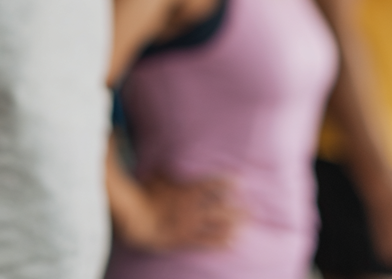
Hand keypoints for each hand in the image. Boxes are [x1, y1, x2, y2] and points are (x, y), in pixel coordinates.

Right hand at [113, 174, 240, 251]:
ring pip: (218, 226)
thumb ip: (163, 165)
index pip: (212, 185)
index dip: (226, 182)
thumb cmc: (146, 196)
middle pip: (221, 209)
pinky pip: (209, 242)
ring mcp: (192, 226)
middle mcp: (194, 209)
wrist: (140, 222)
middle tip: (251, 208)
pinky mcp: (189, 239)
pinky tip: (233, 242)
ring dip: (233, 225)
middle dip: (237, 209)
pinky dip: (222, 242)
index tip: (239, 180)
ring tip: (245, 223)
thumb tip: (160, 149)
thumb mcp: (155, 175)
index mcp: (187, 191)